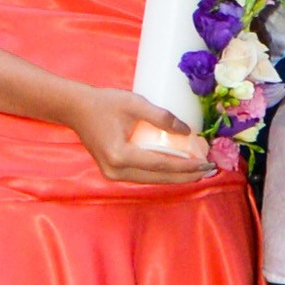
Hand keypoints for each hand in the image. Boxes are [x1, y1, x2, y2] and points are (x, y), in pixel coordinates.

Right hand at [65, 88, 211, 184]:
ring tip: (197, 171)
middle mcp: (116, 171)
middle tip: (210, 170)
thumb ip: (161, 117)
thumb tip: (187, 131)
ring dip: (175, 177)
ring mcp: (113, 175)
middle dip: (186, 176)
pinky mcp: (113, 173)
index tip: (207, 163)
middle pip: (159, 178)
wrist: (75, 109)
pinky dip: (162, 174)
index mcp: (121, 156)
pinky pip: (144, 177)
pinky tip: (177, 169)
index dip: (187, 166)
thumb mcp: (134, 104)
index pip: (161, 164)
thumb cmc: (103, 103)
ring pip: (152, 180)